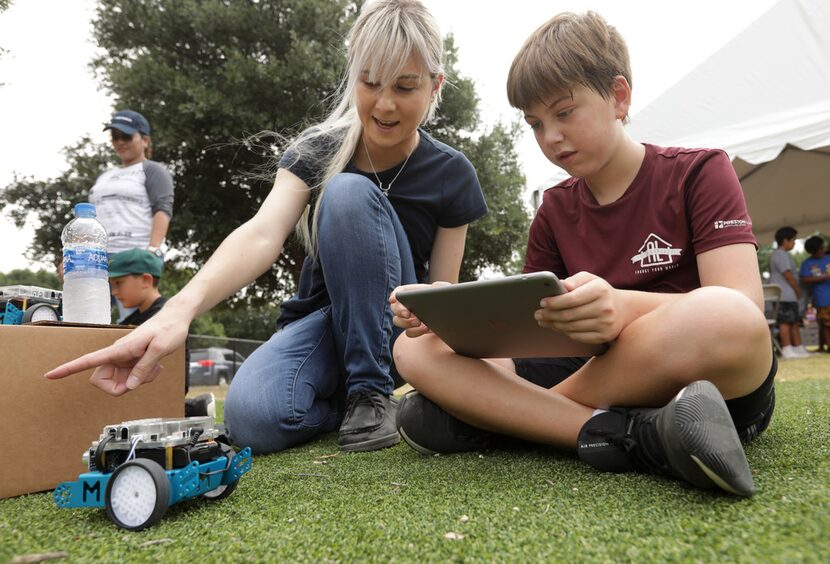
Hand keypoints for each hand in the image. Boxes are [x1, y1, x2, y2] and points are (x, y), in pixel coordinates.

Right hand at [44, 307, 189, 395]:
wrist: (176, 318)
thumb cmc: (169, 329)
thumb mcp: (160, 349)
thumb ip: (144, 368)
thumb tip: (128, 386)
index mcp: (119, 349)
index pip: (88, 360)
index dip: (68, 368)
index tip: (49, 375)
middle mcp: (118, 354)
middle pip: (104, 380)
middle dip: (122, 386)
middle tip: (143, 376)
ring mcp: (124, 359)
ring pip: (120, 381)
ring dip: (138, 380)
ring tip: (154, 366)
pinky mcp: (132, 361)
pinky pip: (131, 378)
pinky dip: (143, 377)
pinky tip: (155, 366)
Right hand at [389, 282, 450, 337]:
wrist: (455, 317)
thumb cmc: (450, 300)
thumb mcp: (447, 290)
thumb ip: (441, 286)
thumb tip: (433, 288)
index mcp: (415, 293)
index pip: (400, 291)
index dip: (395, 294)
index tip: (393, 299)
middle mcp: (410, 306)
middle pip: (395, 307)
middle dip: (399, 310)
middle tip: (407, 313)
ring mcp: (411, 318)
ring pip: (398, 321)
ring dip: (405, 322)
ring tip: (418, 322)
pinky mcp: (416, 330)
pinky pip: (409, 333)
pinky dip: (415, 331)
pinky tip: (425, 328)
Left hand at [534, 271, 623, 343]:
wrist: (623, 309)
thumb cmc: (600, 292)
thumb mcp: (590, 280)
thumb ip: (574, 280)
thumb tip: (560, 285)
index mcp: (600, 290)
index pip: (572, 299)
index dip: (554, 302)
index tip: (542, 302)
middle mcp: (605, 308)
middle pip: (569, 315)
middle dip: (550, 315)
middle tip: (538, 314)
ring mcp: (606, 324)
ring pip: (572, 327)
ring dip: (554, 325)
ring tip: (544, 321)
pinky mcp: (604, 336)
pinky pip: (578, 336)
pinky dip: (565, 332)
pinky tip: (557, 327)